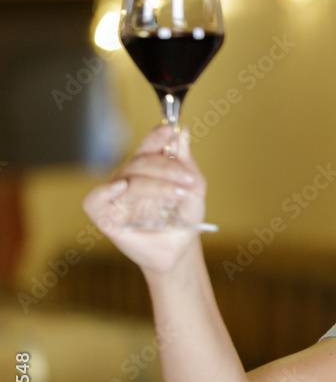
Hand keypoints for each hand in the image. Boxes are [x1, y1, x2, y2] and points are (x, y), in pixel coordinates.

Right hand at [83, 125, 206, 274]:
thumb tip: (181, 132)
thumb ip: (187, 163)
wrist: (179, 250)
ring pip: (127, 178)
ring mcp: (116, 195)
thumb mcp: (194, 190)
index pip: (148, 146)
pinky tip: (121, 187)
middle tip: (188, 179)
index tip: (169, 130)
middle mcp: (129, 177)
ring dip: (155, 184)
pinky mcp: (104, 215)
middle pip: (140, 161)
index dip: (156, 136)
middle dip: (166, 167)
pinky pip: (95, 200)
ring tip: (178, 194)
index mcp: (149, 168)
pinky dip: (105, 191)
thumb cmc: (184, 220)